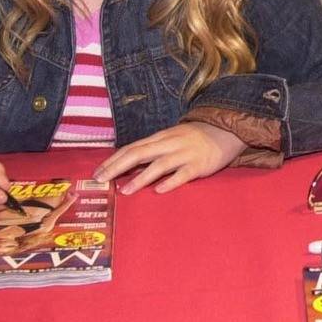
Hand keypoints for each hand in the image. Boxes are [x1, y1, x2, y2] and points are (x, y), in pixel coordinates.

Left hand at [93, 122, 248, 194]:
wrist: (225, 131)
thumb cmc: (194, 139)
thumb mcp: (171, 140)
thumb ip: (153, 151)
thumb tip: (128, 166)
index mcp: (160, 138)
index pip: (131, 148)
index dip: (113, 160)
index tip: (97, 173)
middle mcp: (169, 144)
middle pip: (139, 154)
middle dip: (117, 167)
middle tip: (101, 180)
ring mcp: (184, 154)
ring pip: (159, 165)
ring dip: (140, 178)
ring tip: (125, 190)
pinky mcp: (199, 165)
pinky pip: (183, 174)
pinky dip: (170, 182)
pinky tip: (159, 190)